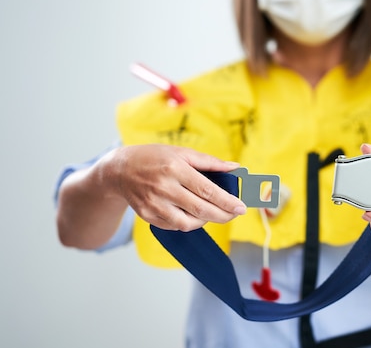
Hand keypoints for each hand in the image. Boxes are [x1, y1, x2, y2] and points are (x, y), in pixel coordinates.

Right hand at [106, 144, 246, 230]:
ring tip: (214, 212)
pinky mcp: (147, 216)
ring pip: (187, 223)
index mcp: (175, 168)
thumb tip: (235, 168)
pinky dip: (188, 222)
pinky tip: (194, 213)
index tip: (241, 207)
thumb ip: (209, 162)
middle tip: (235, 214)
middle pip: (200, 209)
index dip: (227, 201)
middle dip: (223, 215)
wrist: (120, 170)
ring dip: (206, 221)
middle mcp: (164, 188)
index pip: (207, 190)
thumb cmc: (155, 158)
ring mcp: (154, 204)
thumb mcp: (182, 152)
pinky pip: (174, 226)